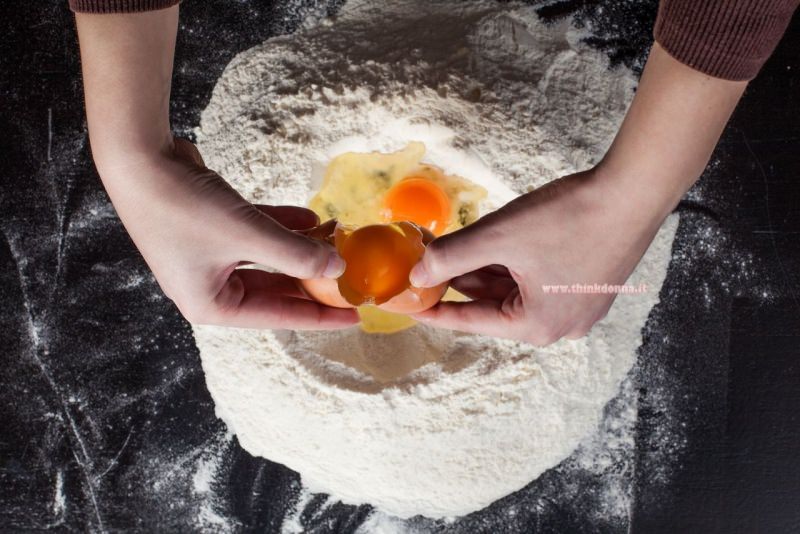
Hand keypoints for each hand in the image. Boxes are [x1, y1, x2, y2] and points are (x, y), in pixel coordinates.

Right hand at [103, 138, 357, 328]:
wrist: (139, 158)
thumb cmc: (185, 207)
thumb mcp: (248, 236)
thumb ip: (296, 255)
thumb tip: (336, 268)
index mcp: (212, 304)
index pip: (278, 317)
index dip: (320, 316)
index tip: (354, 315)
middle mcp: (209, 286)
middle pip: (275, 290)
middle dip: (313, 279)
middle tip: (350, 280)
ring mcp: (210, 258)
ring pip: (267, 260)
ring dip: (299, 248)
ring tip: (336, 240)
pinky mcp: (211, 230)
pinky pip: (256, 236)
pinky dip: (281, 228)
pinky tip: (311, 219)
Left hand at [409, 168, 664, 343]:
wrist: (633, 191)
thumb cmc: (569, 217)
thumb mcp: (499, 236)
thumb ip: (452, 256)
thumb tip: (418, 273)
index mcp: (536, 326)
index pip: (471, 321)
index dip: (435, 310)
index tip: (410, 306)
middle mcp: (559, 326)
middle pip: (494, 306)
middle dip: (461, 282)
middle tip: (429, 265)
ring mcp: (578, 308)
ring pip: (515, 292)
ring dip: (486, 271)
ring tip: (456, 250)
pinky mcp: (589, 286)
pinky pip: (537, 282)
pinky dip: (512, 266)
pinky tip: (494, 244)